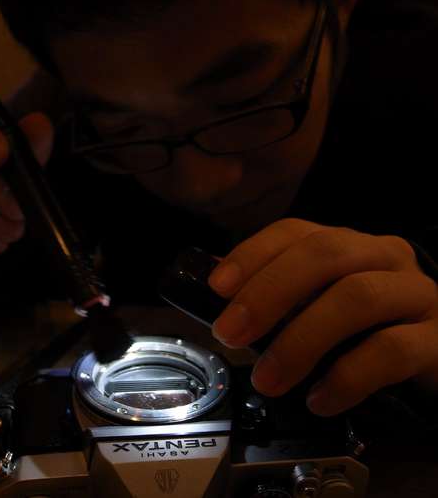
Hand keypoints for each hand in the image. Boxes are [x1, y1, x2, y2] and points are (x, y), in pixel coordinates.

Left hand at [209, 218, 437, 415]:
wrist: (436, 347)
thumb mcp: (320, 299)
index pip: (296, 232)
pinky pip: (390, 350)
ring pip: (356, 298)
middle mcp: (383, 256)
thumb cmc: (369, 323)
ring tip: (268, 380)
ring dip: (300, 341)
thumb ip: (278, 292)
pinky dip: (346, 377)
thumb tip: (219, 290)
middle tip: (231, 333)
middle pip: (324, 255)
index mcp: (347, 244)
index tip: (218, 287)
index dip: (253, 254)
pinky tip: (319, 400)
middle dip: (269, 293)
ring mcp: (416, 293)